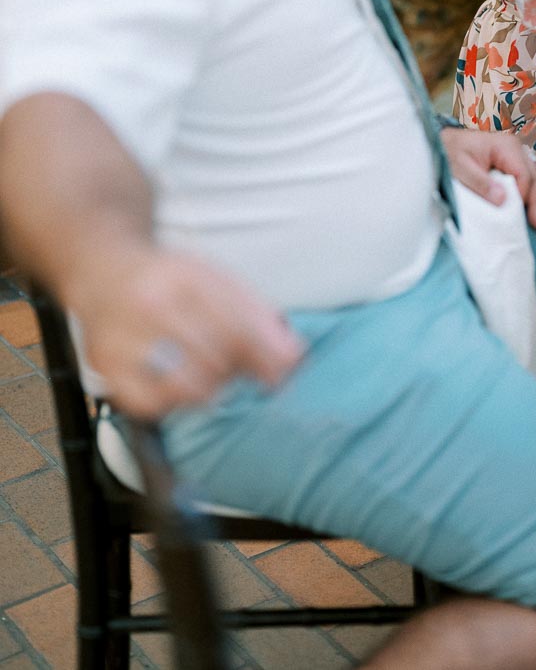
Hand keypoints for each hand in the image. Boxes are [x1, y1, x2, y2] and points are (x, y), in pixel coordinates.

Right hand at [68, 246, 304, 418]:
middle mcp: (150, 304)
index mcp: (186, 275)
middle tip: (242, 366)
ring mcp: (123, 336)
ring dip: (213, 386)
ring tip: (213, 371)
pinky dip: (174, 402)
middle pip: (217, 356)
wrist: (105, 269)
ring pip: (189, 384)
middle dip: (240, 368)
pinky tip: (180, 385)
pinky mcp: (105, 365)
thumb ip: (258, 316)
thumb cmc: (170, 279)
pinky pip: (151, 403)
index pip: (238, 325)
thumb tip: (293, 359)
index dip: (268, 354)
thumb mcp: (218, 280)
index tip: (285, 370)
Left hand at [440, 127, 535, 229]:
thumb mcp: (461, 168)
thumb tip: (503, 199)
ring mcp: (515, 152)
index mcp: (505, 146)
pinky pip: (532, 171)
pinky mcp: (513, 158)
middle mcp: (515, 147)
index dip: (524, 194)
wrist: (444, 141)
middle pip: (533, 176)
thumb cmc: (451, 152)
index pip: (523, 174)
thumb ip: (481, 183)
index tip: (519, 212)